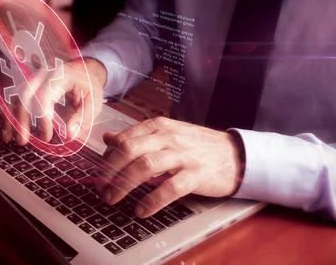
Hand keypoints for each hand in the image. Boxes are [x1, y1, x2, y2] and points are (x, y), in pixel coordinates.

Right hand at [2, 58, 106, 145]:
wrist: (85, 69)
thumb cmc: (90, 85)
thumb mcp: (94, 101)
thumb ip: (83, 118)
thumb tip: (69, 135)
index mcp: (61, 75)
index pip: (45, 95)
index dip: (43, 118)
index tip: (47, 136)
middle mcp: (43, 73)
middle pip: (25, 94)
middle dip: (22, 119)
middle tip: (23, 141)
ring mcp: (34, 77)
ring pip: (16, 96)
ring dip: (11, 118)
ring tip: (9, 138)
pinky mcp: (29, 84)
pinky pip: (15, 98)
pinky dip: (10, 114)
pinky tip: (7, 130)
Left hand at [96, 117, 243, 217]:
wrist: (236, 155)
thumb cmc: (197, 146)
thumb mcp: (166, 135)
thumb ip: (137, 137)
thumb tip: (107, 139)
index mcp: (158, 126)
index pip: (124, 139)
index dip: (107, 158)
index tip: (99, 174)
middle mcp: (168, 137)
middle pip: (129, 151)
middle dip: (109, 171)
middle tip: (101, 188)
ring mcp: (183, 155)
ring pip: (145, 167)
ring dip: (124, 185)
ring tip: (113, 198)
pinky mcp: (196, 174)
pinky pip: (169, 188)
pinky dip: (152, 201)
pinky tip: (141, 210)